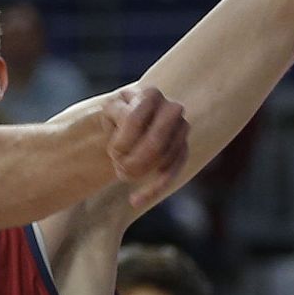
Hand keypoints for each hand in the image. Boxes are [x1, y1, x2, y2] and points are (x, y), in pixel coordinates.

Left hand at [102, 85, 190, 207]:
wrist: (130, 124)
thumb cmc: (117, 117)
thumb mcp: (109, 112)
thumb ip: (115, 116)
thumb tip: (120, 134)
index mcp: (149, 94)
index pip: (135, 121)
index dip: (121, 143)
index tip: (113, 152)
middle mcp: (172, 109)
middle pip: (156, 143)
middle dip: (135, 162)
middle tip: (119, 169)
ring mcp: (182, 130)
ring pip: (165, 160)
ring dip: (140, 173)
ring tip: (122, 174)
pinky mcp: (184, 150)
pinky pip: (173, 173)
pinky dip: (153, 189)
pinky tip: (135, 200)